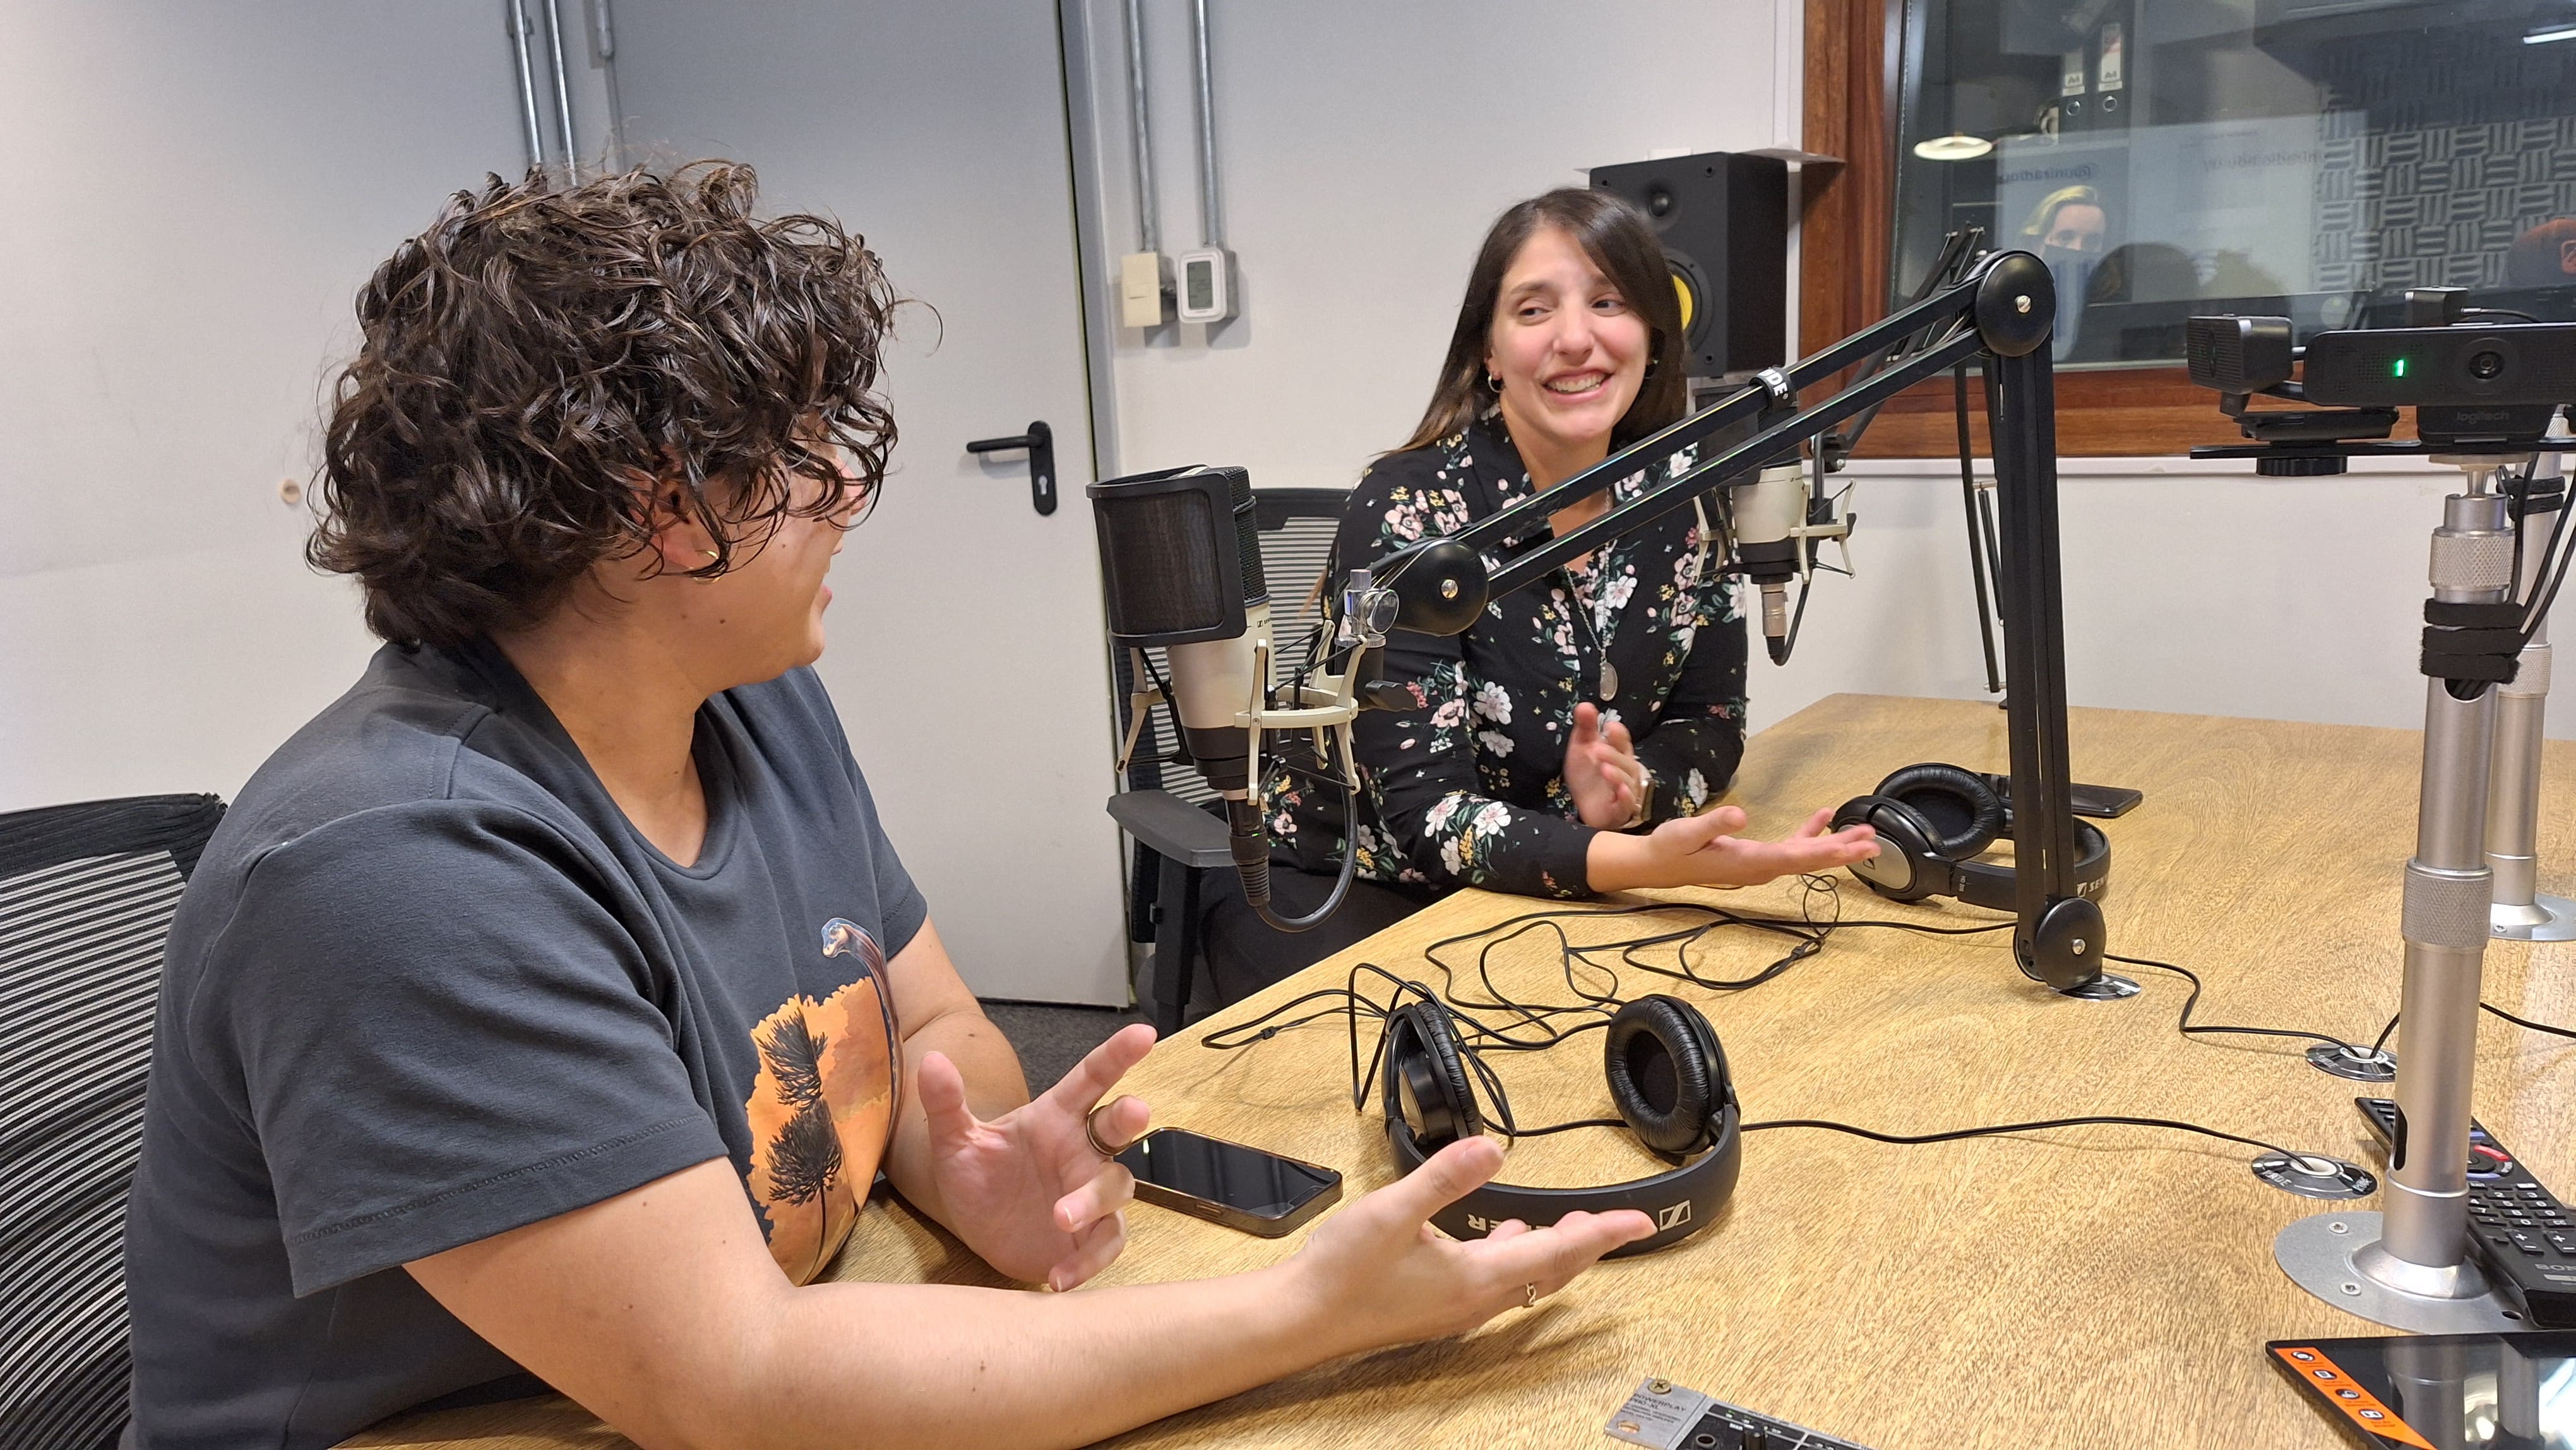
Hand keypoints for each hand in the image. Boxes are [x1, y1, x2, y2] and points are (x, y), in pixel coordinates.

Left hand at [914, 1022, 1155, 1290]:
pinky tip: (1059, 1277)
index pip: (1091, 1079)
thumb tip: (932, 1060)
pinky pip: (1106, 1244)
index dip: (1118, 1055)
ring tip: (1060, 1217)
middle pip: (1117, 1128)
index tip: (1145, 1032)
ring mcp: (1090, 1193)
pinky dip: (1089, 1262)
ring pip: (1116, 1187)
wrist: (975, 1229)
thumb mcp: (954, 1141)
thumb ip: (947, 1103)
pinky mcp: (1090, 1237)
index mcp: (1055, 1118)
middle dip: (1129, 1116)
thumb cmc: (975, 1174)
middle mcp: (1081, 1150)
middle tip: (1133, 1111)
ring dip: (1094, 1200)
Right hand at [1286, 1137, 1652, 1353]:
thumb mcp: (1394, 1211)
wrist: (1301, 1318)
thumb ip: (1446, 1177)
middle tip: (1614, 1223)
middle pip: (1550, 1271)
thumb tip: (1493, 1148)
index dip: (1603, 1235)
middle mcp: (1475, 1299)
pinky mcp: (1437, 1307)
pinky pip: (1495, 1282)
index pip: (1558, 1252)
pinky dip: (1514, 1257)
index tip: (1640, 1223)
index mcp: (1476, 1277)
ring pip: (1523, 1279)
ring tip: (1571, 1228)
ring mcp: (1456, 1308)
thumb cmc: (1343, 1272)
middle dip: (1586, 1244)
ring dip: (1551, 1251)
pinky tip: (1498, 1237)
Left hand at [1563, 702, 1646, 828]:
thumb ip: (1585, 727)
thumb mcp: (1582, 748)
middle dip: (1613, 754)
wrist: (1585, 806)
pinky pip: (1628, 802)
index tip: (1609, 726)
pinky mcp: (1621, 809)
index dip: (1618, 734)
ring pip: (1627, 780)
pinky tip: (1619, 789)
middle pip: (1625, 761)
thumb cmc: (1587, 775)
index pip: (1622, 742)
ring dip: (1616, 773)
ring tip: (1603, 768)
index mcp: (1618, 753)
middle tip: (1597, 749)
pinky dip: (1625, 796)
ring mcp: (1626, 790)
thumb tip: (1585, 705)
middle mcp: (1625, 771)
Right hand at [1586, 805, 1877, 892]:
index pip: (1797, 857)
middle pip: (1810, 860)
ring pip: (1806, 855)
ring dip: (1834, 845)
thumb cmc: (1671, 848)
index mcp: (1750, 862)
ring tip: (1863, 835)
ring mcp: (1760, 864)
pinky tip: (1822, 818)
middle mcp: (1761, 867)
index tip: (1855, 848)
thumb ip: (1715, 824)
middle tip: (1874, 843)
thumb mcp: (1687, 832)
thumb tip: (1741, 815)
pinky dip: (1809, 834)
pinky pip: (1790, 847)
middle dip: (1843, 852)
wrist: (1656, 864)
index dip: (1829, 851)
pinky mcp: (1756, 856)